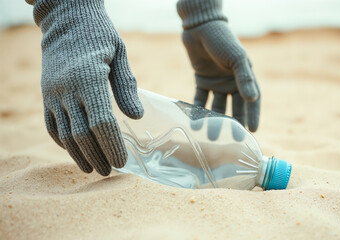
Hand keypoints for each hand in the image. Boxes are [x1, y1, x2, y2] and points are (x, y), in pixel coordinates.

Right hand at [30, 0, 142, 175]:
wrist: (66, 19)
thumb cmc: (99, 35)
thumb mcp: (119, 54)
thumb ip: (126, 86)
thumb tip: (137, 117)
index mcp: (88, 79)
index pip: (101, 122)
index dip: (112, 145)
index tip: (122, 161)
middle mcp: (66, 89)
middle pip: (82, 133)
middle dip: (97, 155)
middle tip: (109, 171)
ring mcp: (53, 93)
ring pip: (64, 133)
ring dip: (78, 154)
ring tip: (92, 169)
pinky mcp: (46, 93)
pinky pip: (51, 123)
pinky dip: (61, 140)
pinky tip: (73, 151)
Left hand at [177, 0, 260, 134]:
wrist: (200, 27)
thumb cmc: (223, 40)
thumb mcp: (237, 58)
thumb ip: (244, 78)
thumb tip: (252, 99)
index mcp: (245, 77)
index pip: (252, 100)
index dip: (252, 115)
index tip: (252, 131)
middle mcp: (232, 82)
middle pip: (234, 107)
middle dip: (233, 122)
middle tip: (232, 139)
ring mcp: (217, 82)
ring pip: (217, 105)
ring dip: (214, 119)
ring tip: (210, 135)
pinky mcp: (202, 80)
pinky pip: (201, 98)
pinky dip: (198, 109)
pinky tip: (195, 121)